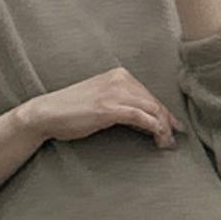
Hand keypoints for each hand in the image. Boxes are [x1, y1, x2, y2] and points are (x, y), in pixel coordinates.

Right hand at [23, 68, 178, 148]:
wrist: (47, 113)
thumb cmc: (70, 110)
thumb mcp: (100, 99)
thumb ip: (120, 103)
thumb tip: (143, 119)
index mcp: (118, 75)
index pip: (149, 94)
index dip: (164, 112)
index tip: (172, 126)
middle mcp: (119, 80)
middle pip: (154, 101)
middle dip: (167, 121)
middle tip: (173, 139)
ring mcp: (114, 93)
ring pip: (152, 109)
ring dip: (164, 128)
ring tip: (167, 144)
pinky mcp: (109, 108)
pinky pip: (142, 118)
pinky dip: (155, 129)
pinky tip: (160, 139)